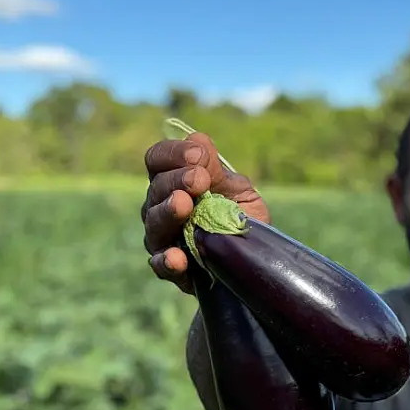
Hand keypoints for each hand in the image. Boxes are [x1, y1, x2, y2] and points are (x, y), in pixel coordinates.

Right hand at [141, 132, 269, 293]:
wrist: (255, 260)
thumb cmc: (241, 218)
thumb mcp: (237, 190)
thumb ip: (216, 170)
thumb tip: (197, 139)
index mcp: (173, 181)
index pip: (158, 159)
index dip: (173, 153)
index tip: (198, 155)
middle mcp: (160, 207)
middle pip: (155, 188)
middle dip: (176, 180)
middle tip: (199, 180)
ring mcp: (162, 239)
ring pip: (154, 223)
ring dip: (168, 212)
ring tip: (184, 206)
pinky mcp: (173, 271)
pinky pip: (161, 265)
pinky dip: (167, 261)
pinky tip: (177, 257)